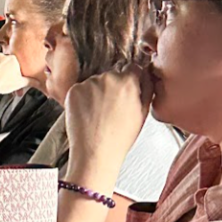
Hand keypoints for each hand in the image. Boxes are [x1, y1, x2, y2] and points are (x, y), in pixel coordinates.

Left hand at [0, 50, 26, 131]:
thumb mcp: (20, 83)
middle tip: (8, 84)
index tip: (15, 80)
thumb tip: (40, 83)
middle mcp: (2, 56)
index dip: (17, 74)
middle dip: (8, 74)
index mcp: (12, 58)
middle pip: (7, 65)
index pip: (17, 64)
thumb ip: (31, 82)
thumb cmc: (4, 83)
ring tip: (0, 84)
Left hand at [64, 68, 150, 186]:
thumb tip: (146, 76)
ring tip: (99, 115)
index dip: (131, 79)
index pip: (133, 68)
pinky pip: (81, 90)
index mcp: (128, 82)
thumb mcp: (142, 114)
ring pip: (95, 82)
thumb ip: (147, 90)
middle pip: (113, 75)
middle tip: (112, 109)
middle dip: (113, 87)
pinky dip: (83, 99)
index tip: (126, 90)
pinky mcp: (74, 90)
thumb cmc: (119, 139)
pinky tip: (88, 115)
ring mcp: (89, 83)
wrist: (95, 153)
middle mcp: (108, 78)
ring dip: (97, 93)